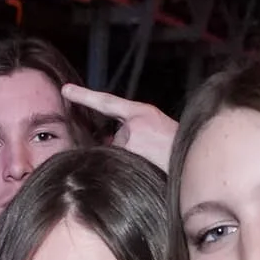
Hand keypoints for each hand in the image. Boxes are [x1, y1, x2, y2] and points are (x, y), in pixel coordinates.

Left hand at [62, 84, 177, 171]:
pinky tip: (147, 168)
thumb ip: (133, 129)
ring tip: (152, 162)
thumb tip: (111, 142)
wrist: (194, 161)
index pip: (107, 102)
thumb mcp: (157, 128)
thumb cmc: (177, 146)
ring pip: (117, 156)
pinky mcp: (129, 161)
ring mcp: (130, 145)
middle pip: (114, 141)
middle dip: (127, 150)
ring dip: (129, 160)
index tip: (65, 90)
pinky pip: (119, 166)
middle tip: (151, 154)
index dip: (85, 96)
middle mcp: (132, 127)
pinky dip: (128, 169)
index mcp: (141, 113)